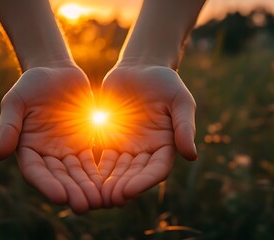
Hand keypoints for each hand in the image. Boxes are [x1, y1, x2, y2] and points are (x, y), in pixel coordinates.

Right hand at [0, 62, 101, 213]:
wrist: (56, 71)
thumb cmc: (31, 84)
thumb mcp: (16, 101)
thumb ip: (9, 127)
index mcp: (26, 148)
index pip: (36, 171)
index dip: (47, 185)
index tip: (60, 197)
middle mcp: (46, 154)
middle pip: (59, 177)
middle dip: (71, 192)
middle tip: (84, 206)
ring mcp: (66, 150)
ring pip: (77, 174)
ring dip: (87, 188)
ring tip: (99, 201)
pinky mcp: (84, 143)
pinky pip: (92, 162)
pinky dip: (99, 173)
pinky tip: (110, 184)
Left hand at [98, 64, 196, 206]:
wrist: (140, 67)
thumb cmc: (165, 82)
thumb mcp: (180, 100)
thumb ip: (184, 126)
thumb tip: (192, 156)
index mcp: (165, 146)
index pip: (156, 169)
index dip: (144, 182)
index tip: (129, 190)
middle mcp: (145, 151)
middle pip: (134, 174)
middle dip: (122, 187)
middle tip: (108, 199)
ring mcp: (125, 146)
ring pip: (116, 170)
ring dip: (106, 183)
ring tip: (95, 194)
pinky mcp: (108, 139)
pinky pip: (99, 157)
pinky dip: (93, 168)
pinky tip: (81, 176)